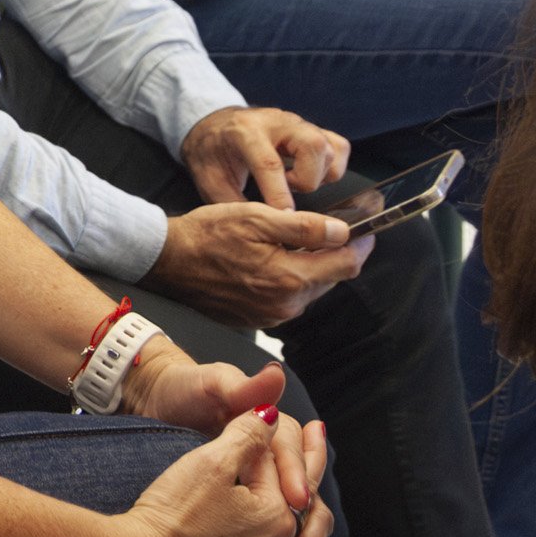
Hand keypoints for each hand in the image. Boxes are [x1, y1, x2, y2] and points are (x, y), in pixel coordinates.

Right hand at [115, 405, 329, 536]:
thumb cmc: (172, 517)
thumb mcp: (210, 463)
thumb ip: (247, 434)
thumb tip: (270, 413)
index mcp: (279, 515)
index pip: (275, 462)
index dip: (258, 437)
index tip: (248, 418)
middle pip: (297, 494)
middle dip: (304, 460)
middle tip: (315, 431)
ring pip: (297, 528)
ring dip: (306, 503)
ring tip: (309, 489)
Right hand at [145, 204, 371, 329]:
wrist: (168, 262)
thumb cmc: (208, 234)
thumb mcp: (256, 218)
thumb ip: (304, 227)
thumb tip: (343, 231)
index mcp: (290, 278)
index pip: (347, 264)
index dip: (362, 244)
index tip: (366, 228)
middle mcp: (287, 304)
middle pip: (331, 278)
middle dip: (337, 253)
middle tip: (332, 229)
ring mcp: (273, 315)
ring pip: (311, 288)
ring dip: (312, 266)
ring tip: (297, 241)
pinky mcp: (260, 318)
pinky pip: (289, 297)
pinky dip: (291, 278)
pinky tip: (274, 260)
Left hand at [182, 108, 351, 209]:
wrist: (214, 125)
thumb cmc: (212, 153)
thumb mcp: (210, 181)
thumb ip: (234, 206)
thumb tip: (259, 236)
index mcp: (245, 132)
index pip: (269, 164)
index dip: (279, 195)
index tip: (285, 220)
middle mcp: (277, 122)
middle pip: (312, 146)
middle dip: (307, 179)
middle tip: (288, 191)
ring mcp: (298, 123)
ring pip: (329, 148)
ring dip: (319, 175)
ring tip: (294, 183)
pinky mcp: (313, 128)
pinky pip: (339, 146)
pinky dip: (332, 168)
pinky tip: (309, 176)